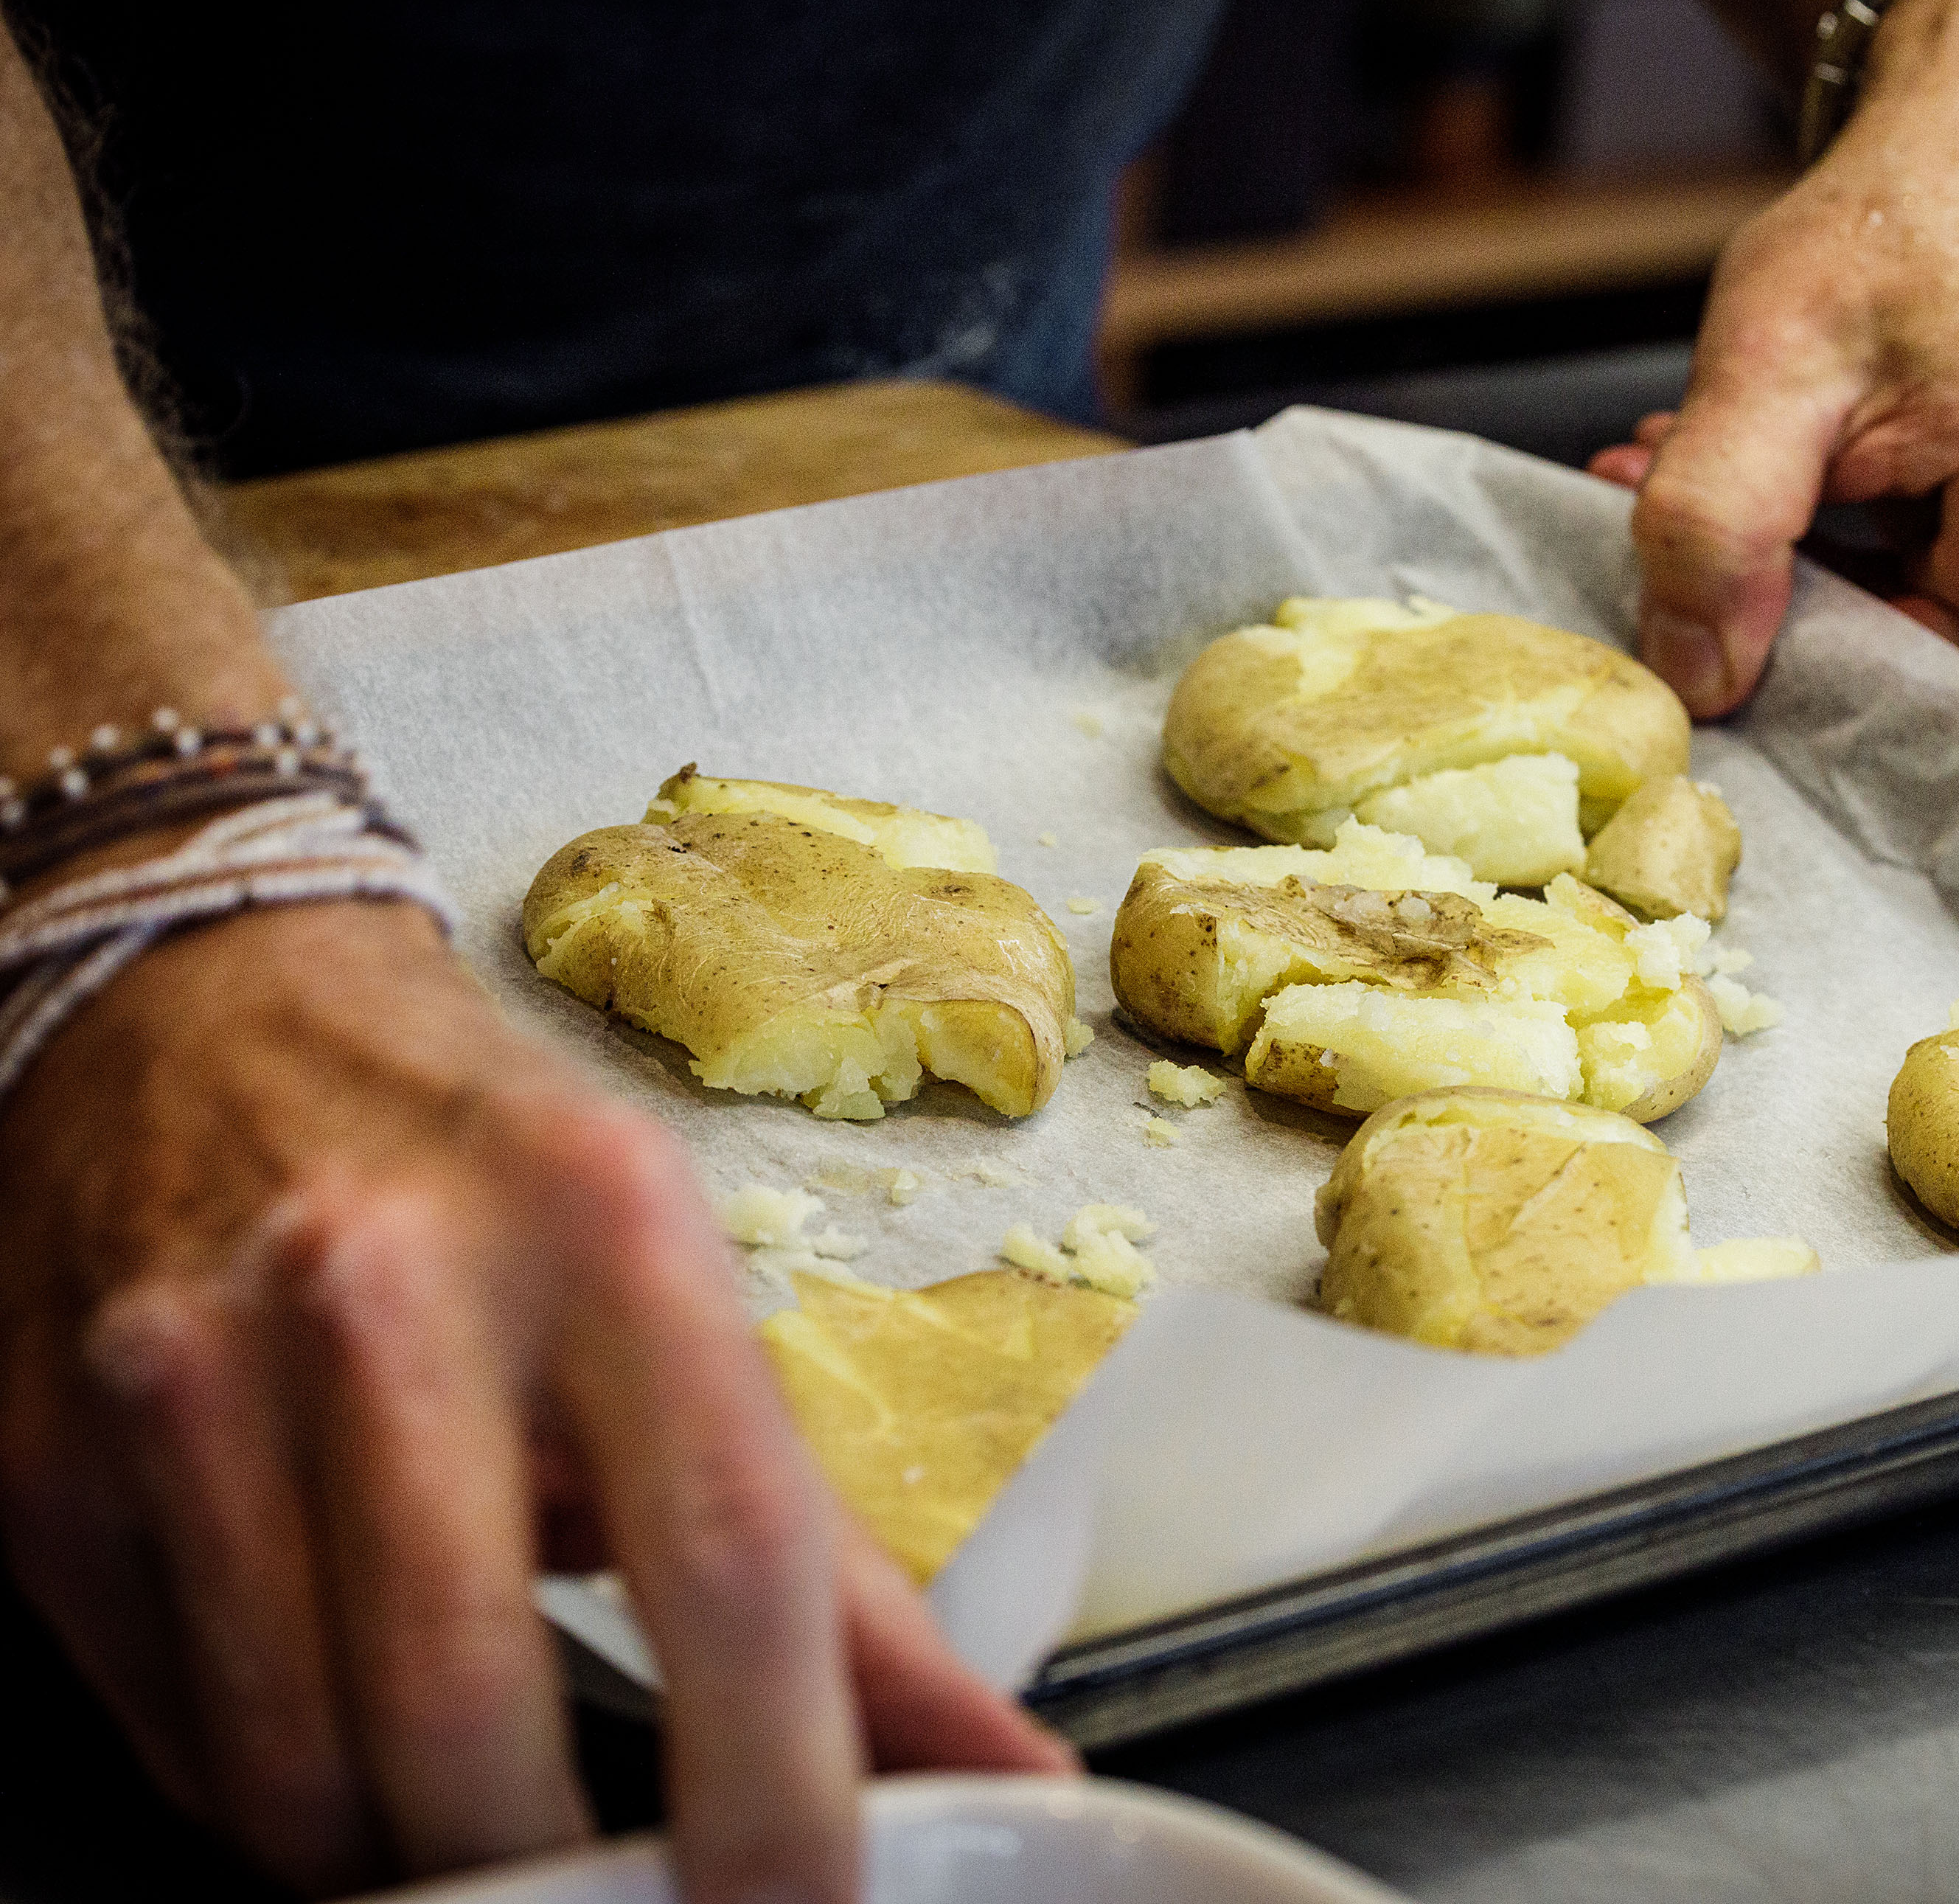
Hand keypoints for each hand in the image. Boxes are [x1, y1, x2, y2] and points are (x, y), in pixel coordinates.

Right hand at [0, 898, 1069, 1900]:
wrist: (208, 1006)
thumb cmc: (489, 1166)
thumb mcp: (691, 1306)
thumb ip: (845, 1565)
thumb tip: (1001, 1766)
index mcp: (605, 1228)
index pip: (725, 1554)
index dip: (780, 1784)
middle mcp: (384, 1290)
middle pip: (467, 1703)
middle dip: (556, 1882)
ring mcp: (190, 1377)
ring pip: (300, 1765)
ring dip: (416, 1868)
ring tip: (494, 1848)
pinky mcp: (56, 1466)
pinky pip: (182, 1737)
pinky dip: (287, 1804)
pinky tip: (355, 1750)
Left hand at [1591, 0, 1958, 759]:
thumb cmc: (1915, 214)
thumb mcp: (1773, 350)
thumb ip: (1718, 521)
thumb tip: (1693, 684)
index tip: (1869, 869)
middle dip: (1809, 677)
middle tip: (1682, 586)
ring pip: (1931, 676)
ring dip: (1797, 612)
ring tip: (1696, 500)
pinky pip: (1926, 626)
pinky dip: (1822, 578)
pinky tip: (1754, 496)